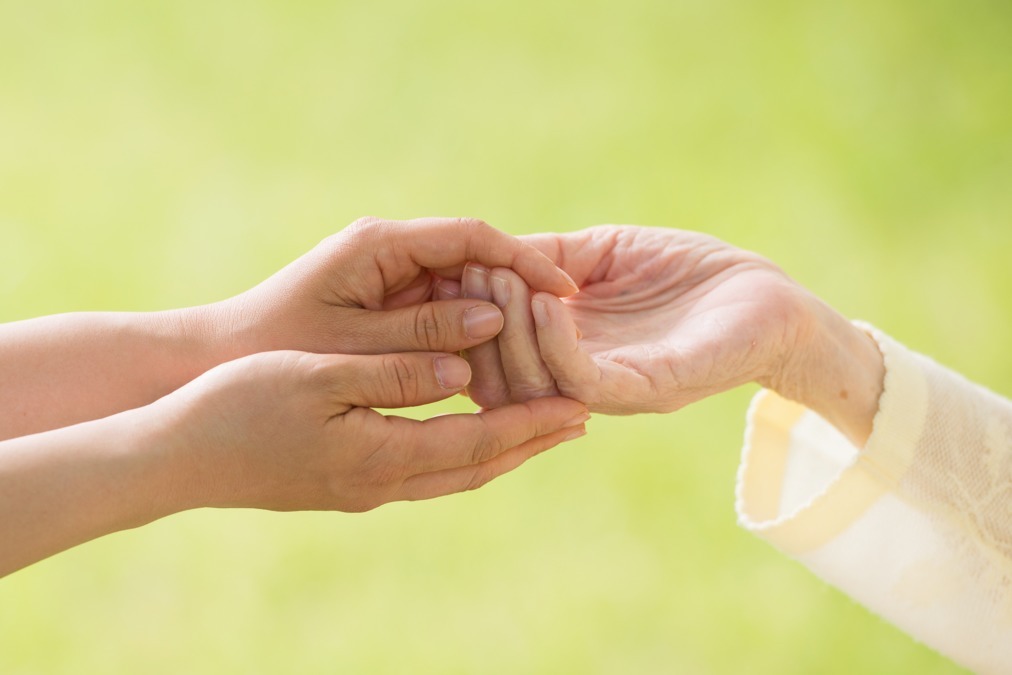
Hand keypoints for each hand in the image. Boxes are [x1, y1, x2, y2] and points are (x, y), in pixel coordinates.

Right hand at [151, 350, 588, 512]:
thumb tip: (464, 371)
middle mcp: (379, 484)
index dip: (532, 425)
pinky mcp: (344, 487)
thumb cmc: (238, 404)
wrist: (175, 457)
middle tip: (578, 419)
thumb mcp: (318, 376)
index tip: (579, 407)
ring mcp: (361, 491)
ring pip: (452, 474)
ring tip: (537, 428)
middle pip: (477, 467)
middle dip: (530, 443)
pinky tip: (466, 434)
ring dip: (500, 451)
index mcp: (379, 456)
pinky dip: (461, 452)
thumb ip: (396, 374)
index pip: (479, 443)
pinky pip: (423, 471)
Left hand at [210, 216, 578, 358]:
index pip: (473, 237)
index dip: (525, 261)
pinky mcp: (387, 303)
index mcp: (379, 244)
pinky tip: (493, 369)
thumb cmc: (275, 346)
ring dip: (498, 321)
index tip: (564, 293)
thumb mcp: (352, 345)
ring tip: (538, 357)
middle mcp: (389, 251)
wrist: (218, 357)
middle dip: (520, 294)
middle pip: (475, 261)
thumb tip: (495, 319)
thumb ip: (423, 333)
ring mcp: (390, 276)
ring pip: (464, 290)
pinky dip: (469, 338)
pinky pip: (443, 314)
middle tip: (562, 332)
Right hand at [460, 225, 882, 443]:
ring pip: (535, 383)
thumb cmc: (687, 274)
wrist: (769, 298)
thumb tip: (479, 255)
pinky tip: (548, 299)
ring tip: (503, 282)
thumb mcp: (603, 252)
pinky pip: (586, 380)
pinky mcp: (651, 388)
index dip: (465, 313)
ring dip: (510, 331)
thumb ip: (547, 258)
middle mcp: (583, 378)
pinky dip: (557, 342)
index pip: (492, 352)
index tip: (451, 270)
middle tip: (469, 278)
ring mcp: (615, 388)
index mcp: (566, 349)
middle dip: (477, 325)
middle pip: (501, 378)